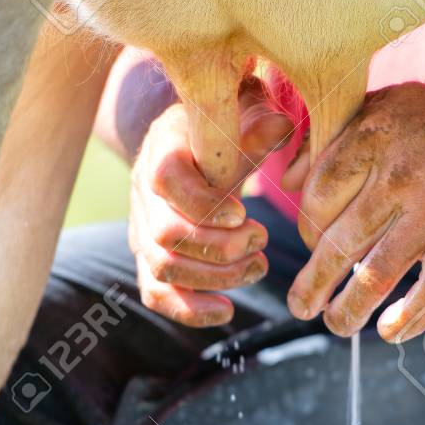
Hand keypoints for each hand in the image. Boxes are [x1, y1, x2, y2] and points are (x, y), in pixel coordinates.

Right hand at [130, 77, 293, 325]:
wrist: (196, 139)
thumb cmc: (226, 125)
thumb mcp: (243, 114)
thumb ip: (259, 125)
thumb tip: (282, 127)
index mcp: (162, 148)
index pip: (166, 181)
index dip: (204, 206)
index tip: (245, 215)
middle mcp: (143, 191)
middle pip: (166, 235)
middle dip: (221, 248)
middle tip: (262, 242)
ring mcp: (143, 227)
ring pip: (163, 268)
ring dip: (216, 278)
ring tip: (258, 268)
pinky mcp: (150, 255)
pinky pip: (156, 293)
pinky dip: (189, 310)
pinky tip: (227, 311)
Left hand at [282, 78, 424, 340]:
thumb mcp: (381, 106)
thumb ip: (329, 139)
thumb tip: (285, 182)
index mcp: (370, 140)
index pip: (317, 198)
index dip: (305, 227)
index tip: (310, 243)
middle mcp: (397, 177)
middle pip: (338, 241)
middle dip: (313, 282)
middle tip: (298, 306)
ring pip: (377, 273)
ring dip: (349, 309)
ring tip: (334, 325)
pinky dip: (410, 317)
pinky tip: (390, 333)